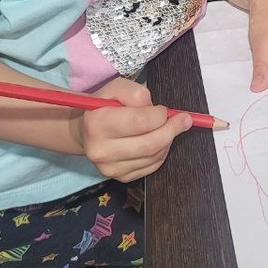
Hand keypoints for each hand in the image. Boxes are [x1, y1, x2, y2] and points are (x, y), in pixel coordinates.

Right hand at [69, 77, 191, 181]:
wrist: (85, 132)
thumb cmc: (103, 107)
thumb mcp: (115, 89)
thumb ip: (135, 92)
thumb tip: (155, 109)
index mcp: (97, 124)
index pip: (140, 122)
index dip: (159, 115)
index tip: (163, 110)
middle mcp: (102, 150)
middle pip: (150, 144)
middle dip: (172, 129)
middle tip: (183, 120)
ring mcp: (111, 168)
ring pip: (154, 156)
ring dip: (167, 140)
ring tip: (166, 128)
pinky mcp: (121, 178)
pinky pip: (152, 166)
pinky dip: (161, 152)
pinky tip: (158, 141)